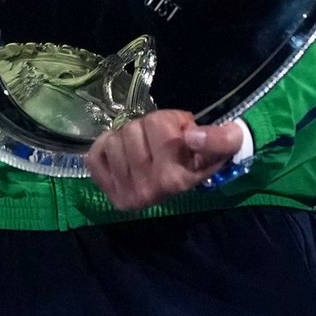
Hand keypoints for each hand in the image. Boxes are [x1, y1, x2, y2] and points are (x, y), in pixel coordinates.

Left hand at [84, 110, 243, 210]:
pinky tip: (122, 153)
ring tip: (145, 147)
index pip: (162, 127)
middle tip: (162, 139)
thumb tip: (191, 136)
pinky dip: (105, 147)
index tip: (185, 131)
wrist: (183, 183)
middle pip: (136, 127)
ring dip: (128, 137)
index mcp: (180, 177)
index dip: (173, 122)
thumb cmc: (200, 157)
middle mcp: (153, 189)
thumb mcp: (220, 145)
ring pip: (116, 138)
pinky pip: (95, 155)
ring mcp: (130, 193)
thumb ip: (219, 139)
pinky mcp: (110, 192)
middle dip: (150, 126)